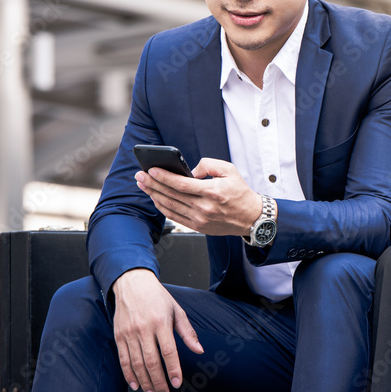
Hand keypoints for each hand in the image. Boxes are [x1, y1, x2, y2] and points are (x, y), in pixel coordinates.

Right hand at [112, 268, 202, 391]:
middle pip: (152, 362)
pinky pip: (123, 360)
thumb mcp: (177, 310)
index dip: (173, 369)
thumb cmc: (157, 297)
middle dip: (159, 381)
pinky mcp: (118, 336)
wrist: (132, 283)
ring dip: (145, 381)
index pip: (169, 351)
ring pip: (136, 364)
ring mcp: (129, 333)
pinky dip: (129, 374)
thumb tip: (199, 349)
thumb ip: (188, 332)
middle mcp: (144, 329)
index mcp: (161, 322)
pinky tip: (136, 384)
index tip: (177, 382)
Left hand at [135, 158, 261, 235]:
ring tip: (143, 185)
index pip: (182, 184)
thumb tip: (190, 170)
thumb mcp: (230, 170)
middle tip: (139, 175)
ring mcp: (200, 219)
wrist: (250, 217)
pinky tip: (155, 198)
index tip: (151, 170)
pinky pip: (174, 216)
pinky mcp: (198, 227)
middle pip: (171, 195)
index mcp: (212, 192)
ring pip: (170, 206)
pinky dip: (162, 207)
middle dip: (152, 184)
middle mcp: (204, 207)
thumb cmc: (240, 192)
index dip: (164, 177)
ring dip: (154, 195)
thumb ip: (208, 164)